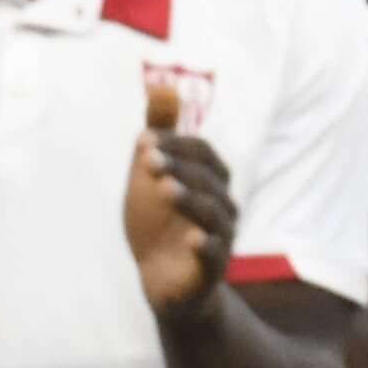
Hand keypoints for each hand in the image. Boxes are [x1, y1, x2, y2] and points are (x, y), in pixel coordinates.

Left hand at [124, 77, 235, 310]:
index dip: (176, 144)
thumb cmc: (159, 222)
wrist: (160, 280)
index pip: (203, 152)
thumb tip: (161, 87)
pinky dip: (208, 246)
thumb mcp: (151, 176)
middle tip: (147, 160)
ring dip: (191, 198)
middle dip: (180, 166)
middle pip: (210, 179)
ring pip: (214, 213)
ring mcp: (220, 237)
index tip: (144, 141)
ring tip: (165, 189)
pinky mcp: (211, 269)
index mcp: (211, 180)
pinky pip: (216, 255)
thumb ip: (159, 135)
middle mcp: (222, 205)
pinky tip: (193, 239)